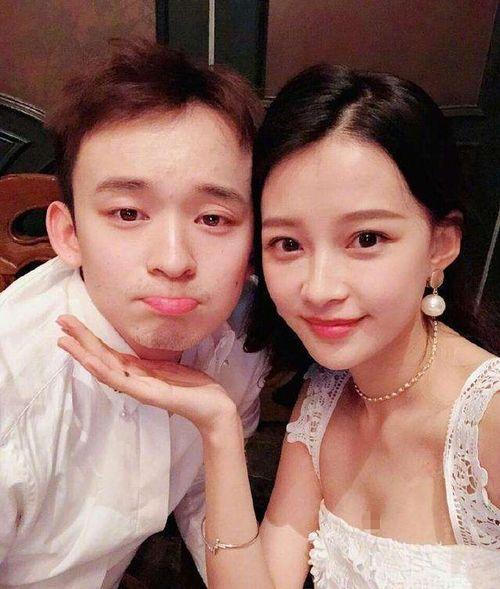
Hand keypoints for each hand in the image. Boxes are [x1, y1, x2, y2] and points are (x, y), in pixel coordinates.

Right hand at [56, 315, 237, 435]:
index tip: (71, 322)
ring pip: (104, 368)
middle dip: (80, 339)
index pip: (106, 352)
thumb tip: (135, 351)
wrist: (212, 406)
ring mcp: (137, 387)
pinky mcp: (146, 394)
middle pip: (99, 357)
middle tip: (59, 321)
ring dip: (83, 353)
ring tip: (64, 339)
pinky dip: (103, 370)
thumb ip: (148, 362)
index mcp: (136, 371)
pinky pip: (121, 381)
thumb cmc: (192, 386)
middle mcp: (132, 379)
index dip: (88, 338)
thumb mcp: (167, 367)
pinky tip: (90, 360)